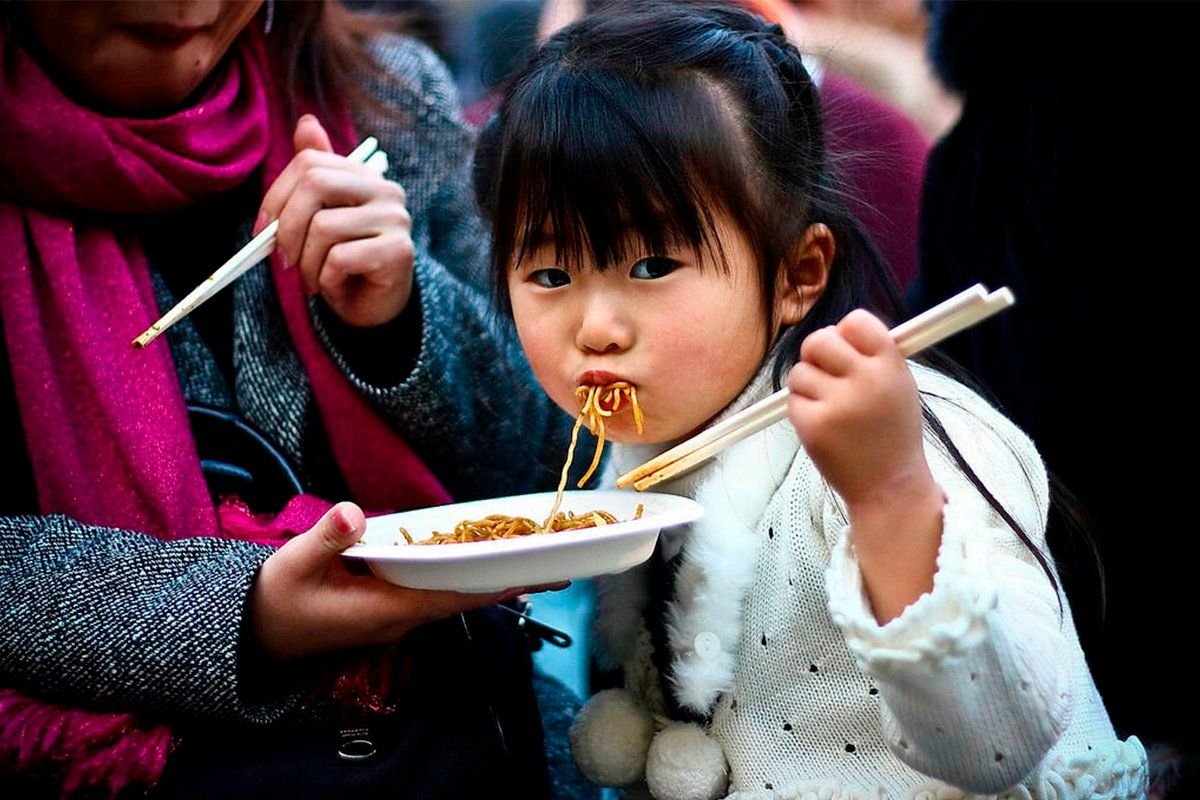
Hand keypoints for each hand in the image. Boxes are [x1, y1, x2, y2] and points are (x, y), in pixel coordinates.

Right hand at [249, 502, 511, 659]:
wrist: (256, 632)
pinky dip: (462, 577)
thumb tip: (351, 512)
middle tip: (556, 568)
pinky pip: (434, 592)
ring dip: (488, 580)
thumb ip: (324, 539)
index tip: (530, 577)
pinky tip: (482, 561)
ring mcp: (396, 616)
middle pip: (462, 598)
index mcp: (384, 610)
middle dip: (506, 583)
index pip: (449, 598)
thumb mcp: (292, 565)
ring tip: (532, 559)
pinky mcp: (390, 608)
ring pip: (451, 596)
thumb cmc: (275, 599)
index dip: (491, 587)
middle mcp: (399, 618)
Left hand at [258, 115, 414, 327]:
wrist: (374, 307)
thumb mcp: (320, 215)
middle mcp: (386, 190)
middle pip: (316, 184)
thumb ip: (313, 175)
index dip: (276, 196)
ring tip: (312, 279)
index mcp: (364, 175)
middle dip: (286, 226)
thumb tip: (305, 122)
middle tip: (281, 259)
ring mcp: (396, 219)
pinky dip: (325, 279)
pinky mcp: (399, 252)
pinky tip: (333, 286)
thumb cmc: (342, 261)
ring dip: (306, 262)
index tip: (262, 230)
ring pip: (324, 227)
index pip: (309, 163)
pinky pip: (340, 258)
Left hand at [786, 309, 934, 513]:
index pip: (856, 321)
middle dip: (817, 354)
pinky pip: (792, 400)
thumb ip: (873, 355)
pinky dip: (802, 409)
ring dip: (808, 385)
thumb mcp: (900, 386)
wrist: (889, 488)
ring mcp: (838, 404)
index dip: (846, 332)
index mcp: (891, 366)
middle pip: (818, 339)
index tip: (847, 347)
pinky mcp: (813, 425)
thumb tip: (840, 328)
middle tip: (827, 372)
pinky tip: (824, 426)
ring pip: (799, 371)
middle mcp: (865, 381)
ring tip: (831, 408)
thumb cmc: (891, 435)